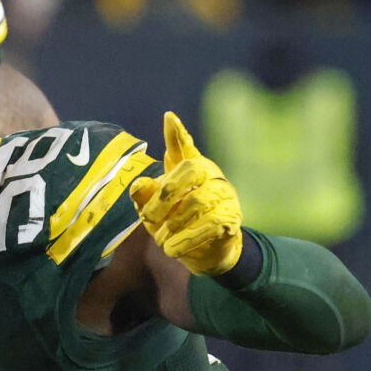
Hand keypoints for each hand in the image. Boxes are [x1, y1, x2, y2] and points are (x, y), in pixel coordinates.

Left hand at [128, 111, 243, 275]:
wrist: (206, 253)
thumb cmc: (177, 223)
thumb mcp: (155, 210)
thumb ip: (145, 197)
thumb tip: (138, 185)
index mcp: (191, 169)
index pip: (184, 148)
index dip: (177, 134)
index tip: (168, 118)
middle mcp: (211, 176)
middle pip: (189, 171)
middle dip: (163, 196)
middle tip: (146, 219)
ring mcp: (225, 195)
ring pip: (197, 202)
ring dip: (172, 225)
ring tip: (160, 241)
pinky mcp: (232, 218)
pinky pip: (210, 226)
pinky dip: (186, 239)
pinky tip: (172, 250)